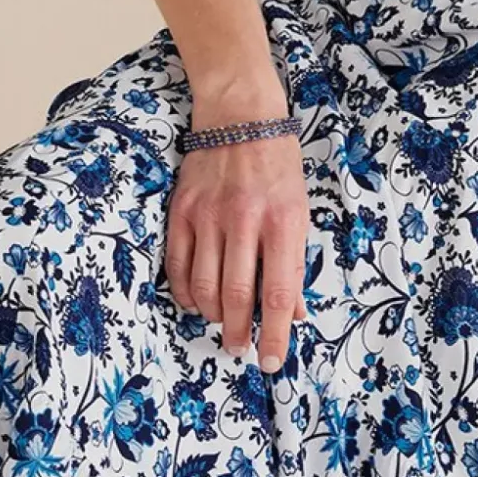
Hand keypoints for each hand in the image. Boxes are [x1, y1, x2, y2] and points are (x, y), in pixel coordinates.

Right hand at [165, 124, 309, 374]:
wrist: (241, 115)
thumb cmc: (279, 166)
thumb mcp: (299, 212)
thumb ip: (294, 265)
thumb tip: (293, 314)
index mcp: (283, 223)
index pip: (277, 294)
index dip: (273, 335)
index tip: (271, 361)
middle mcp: (245, 221)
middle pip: (236, 296)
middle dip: (238, 333)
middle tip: (239, 348)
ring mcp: (209, 216)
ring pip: (203, 286)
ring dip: (212, 315)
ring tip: (221, 323)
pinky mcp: (182, 211)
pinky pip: (178, 265)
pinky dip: (185, 292)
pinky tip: (195, 300)